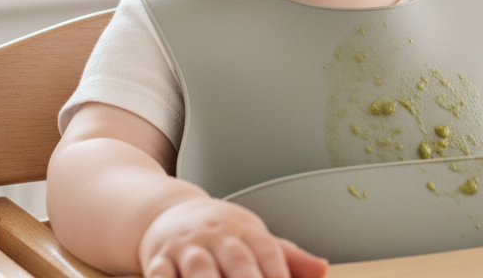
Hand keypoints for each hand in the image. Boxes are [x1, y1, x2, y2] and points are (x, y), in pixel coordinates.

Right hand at [139, 196, 328, 277]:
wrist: (170, 211)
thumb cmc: (221, 232)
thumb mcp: (253, 237)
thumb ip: (287, 258)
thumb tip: (323, 270)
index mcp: (245, 230)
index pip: (268, 252)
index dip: (280, 274)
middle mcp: (217, 236)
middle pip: (237, 261)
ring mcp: (187, 247)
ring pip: (198, 269)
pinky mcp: (159, 260)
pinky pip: (160, 274)